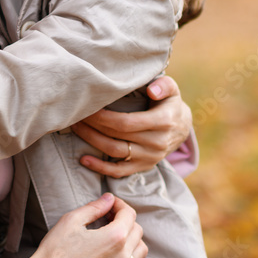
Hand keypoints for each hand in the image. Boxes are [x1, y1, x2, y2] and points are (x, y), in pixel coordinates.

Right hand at [2, 194, 145, 257]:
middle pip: (138, 230)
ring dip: (131, 237)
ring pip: (140, 250)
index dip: (120, 204)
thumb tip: (109, 199)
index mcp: (114, 237)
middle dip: (126, 219)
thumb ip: (95, 207)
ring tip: (114, 233)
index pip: (129, 214)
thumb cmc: (56, 250)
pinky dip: (128, 255)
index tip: (110, 203)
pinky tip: (112, 251)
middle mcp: (122, 256)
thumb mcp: (72, 220)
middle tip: (109, 215)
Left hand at [71, 75, 191, 177]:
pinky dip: (100, 168)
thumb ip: (164, 85)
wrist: (182, 127)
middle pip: (116, 136)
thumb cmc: (169, 103)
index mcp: (163, 122)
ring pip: (115, 152)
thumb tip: (152, 90)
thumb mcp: (172, 89)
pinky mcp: (143, 167)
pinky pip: (119, 172)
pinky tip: (83, 160)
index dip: (103, 117)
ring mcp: (150, 157)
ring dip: (91, 141)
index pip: (126, 122)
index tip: (87, 108)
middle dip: (93, 125)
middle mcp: (157, 142)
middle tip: (76, 114)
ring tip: (75, 128)